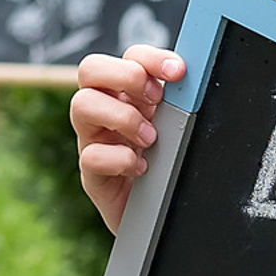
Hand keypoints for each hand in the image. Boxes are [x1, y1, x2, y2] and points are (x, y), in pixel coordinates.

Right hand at [70, 46, 185, 232]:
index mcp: (129, 95)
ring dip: (123, 117)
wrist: (160, 218)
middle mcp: (105, 112)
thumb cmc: (168, 169)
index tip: (177, 72)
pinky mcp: (92, 174)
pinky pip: (90, 156)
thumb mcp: (177, 131)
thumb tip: (194, 84)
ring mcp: (93, 141)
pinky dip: (119, 159)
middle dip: (126, 77)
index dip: (151, 58)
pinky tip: (141, 168)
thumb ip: (179, 105)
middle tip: (155, 99)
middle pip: (90, 69)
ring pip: (81, 105)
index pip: (129, 58)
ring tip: (150, 139)